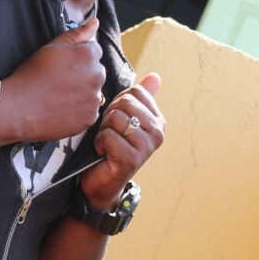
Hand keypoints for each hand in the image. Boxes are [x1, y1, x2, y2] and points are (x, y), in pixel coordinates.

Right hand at [3, 17, 105, 141]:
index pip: (94, 51)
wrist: (19, 108)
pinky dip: (79, 110)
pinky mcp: (90, 118)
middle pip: (96, 71)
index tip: (62, 66)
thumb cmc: (32, 74)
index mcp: (89, 55)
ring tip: (59, 96)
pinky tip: (61, 109)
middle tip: (59, 81)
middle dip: (83, 74)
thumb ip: (77, 34)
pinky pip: (89, 111)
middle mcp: (97, 75)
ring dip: (82, 93)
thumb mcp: (52, 48)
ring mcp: (95, 98)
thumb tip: (96, 23)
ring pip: (93, 92)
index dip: (77, 57)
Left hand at [79, 73, 164, 210]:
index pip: (135, 92)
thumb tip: (156, 76)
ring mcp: (146, 146)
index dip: (118, 103)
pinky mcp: (132, 159)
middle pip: (125, 103)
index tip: (117, 121)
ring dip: (104, 130)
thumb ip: (141, 98)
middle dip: (109, 116)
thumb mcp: (126, 119)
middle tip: (111, 133)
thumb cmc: (112, 147)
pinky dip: (100, 143)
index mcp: (158, 120)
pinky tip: (104, 153)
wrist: (102, 183)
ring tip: (108, 143)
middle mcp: (157, 132)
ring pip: (116, 118)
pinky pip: (109, 136)